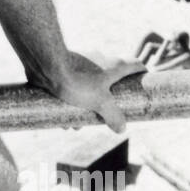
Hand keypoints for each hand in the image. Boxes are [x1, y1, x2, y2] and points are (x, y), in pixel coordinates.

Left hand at [30, 52, 145, 133]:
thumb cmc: (76, 80)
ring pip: (88, 87)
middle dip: (107, 101)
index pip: (136, 65)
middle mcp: (99, 61)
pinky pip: (70, 88)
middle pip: (111, 80)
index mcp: (114, 66)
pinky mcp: (64, 68)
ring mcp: (81, 63)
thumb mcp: (100, 102)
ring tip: (76, 125)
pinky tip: (61, 120)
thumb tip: (121, 129)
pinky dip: (68, 104)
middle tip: (104, 116)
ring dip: (84, 107)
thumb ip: (113, 116)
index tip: (143, 85)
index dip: (142, 74)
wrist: (46, 66)